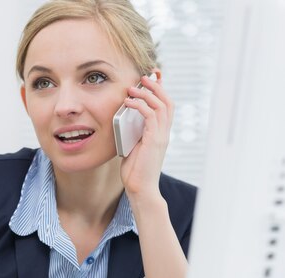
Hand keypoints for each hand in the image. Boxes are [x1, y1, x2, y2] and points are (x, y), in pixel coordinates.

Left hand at [120, 73, 173, 200]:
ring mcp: (161, 136)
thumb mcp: (132, 147)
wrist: (140, 188)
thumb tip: (122, 123)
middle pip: (167, 101)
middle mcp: (164, 132)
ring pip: (161, 105)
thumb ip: (132, 134)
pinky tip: (129, 102)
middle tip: (143, 77)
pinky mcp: (155, 140)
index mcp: (160, 133)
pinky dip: (141, 106)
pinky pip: (151, 115)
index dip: (160, 91)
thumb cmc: (135, 171)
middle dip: (156, 86)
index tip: (149, 80)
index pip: (165, 106)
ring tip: (133, 87)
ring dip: (147, 93)